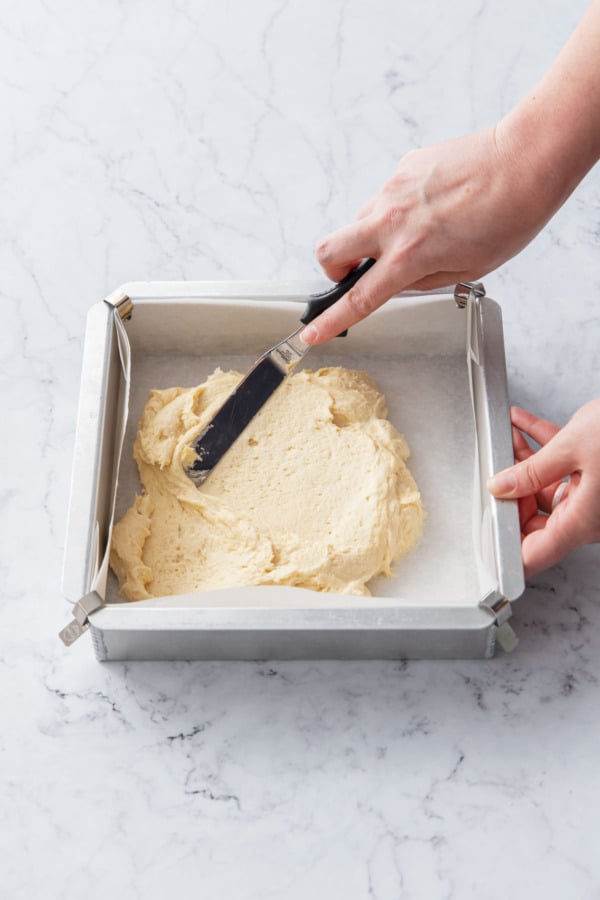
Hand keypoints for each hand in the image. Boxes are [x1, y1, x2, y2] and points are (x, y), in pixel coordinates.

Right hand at [301, 126, 556, 343]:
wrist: (524, 161)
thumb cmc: (509, 216)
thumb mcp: (468, 269)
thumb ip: (423, 280)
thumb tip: (398, 280)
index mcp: (410, 256)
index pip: (358, 298)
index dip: (331, 320)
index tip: (312, 333)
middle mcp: (392, 221)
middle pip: (329, 251)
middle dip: (334, 269)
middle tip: (357, 272)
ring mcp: (394, 190)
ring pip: (359, 221)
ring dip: (372, 237)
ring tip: (418, 234)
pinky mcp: (404, 167)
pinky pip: (387, 197)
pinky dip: (398, 210)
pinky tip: (434, 207)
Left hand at [487, 401, 599, 576]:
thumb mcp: (571, 448)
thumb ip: (531, 470)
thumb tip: (500, 486)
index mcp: (580, 523)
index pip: (532, 555)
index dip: (504, 546)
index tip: (484, 527)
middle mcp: (587, 517)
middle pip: (533, 519)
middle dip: (509, 493)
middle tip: (493, 470)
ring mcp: (593, 497)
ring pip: (545, 488)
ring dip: (523, 462)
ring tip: (506, 435)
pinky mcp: (598, 477)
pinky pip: (563, 468)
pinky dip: (542, 447)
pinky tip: (523, 423)